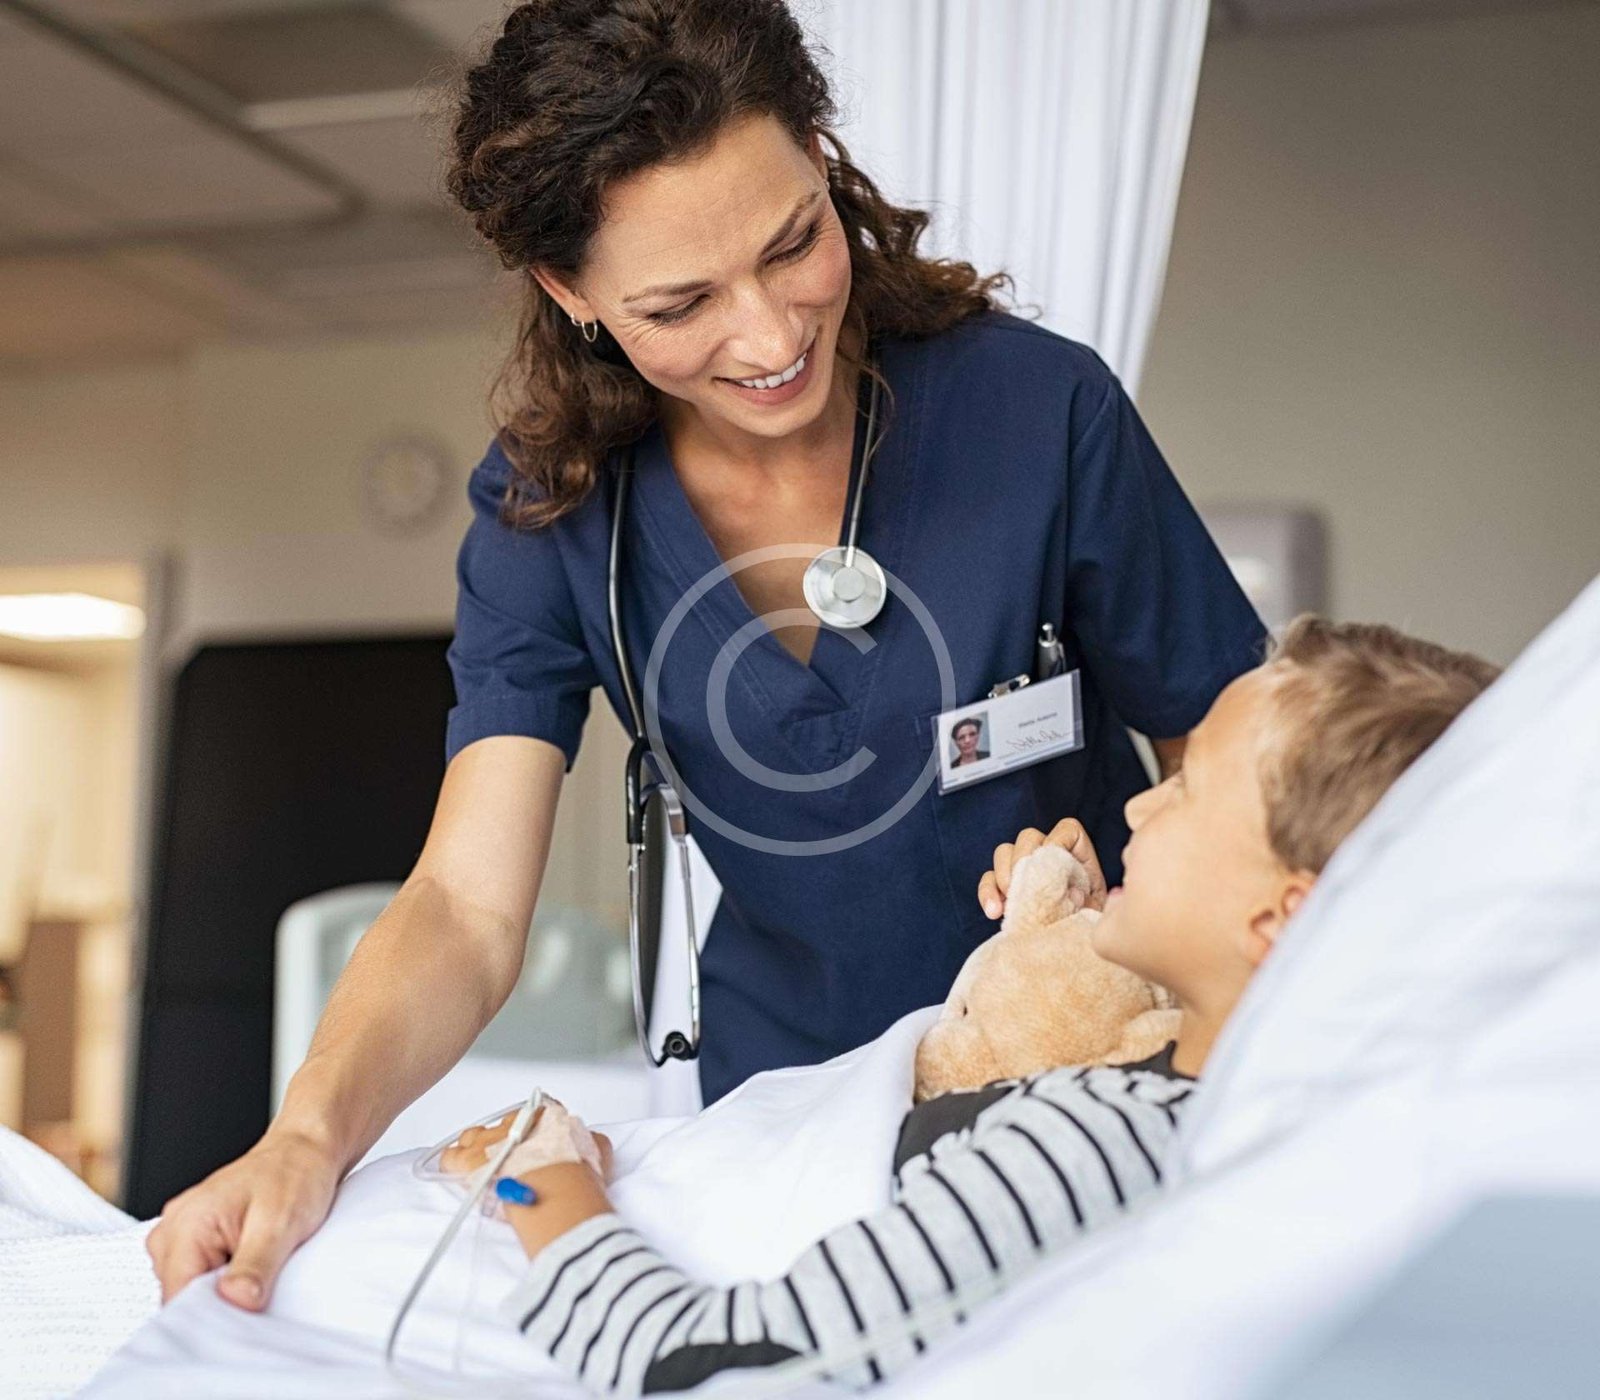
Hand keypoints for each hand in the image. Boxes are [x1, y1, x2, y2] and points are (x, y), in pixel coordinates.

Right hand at [146, 1127, 340, 1310]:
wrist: (304, 1151)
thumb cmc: (294, 1174)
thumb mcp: (280, 1222)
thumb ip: (254, 1265)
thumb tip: (234, 1302)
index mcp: (186, 1224)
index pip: (176, 1298)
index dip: (208, 1319)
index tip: (240, 1324)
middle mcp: (174, 1230)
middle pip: (180, 1299)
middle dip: (218, 1306)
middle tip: (259, 1293)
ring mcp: (182, 1236)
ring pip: (191, 1292)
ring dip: (223, 1294)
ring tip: (258, 1270)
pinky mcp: (197, 1241)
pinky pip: (201, 1278)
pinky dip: (226, 1282)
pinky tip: (252, 1268)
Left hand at [440, 1100, 612, 1182]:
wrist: (552, 1189)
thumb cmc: (573, 1170)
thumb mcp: (595, 1149)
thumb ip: (591, 1140)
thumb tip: (591, 1141)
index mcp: (543, 1115)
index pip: (537, 1113)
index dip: (536, 1131)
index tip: (538, 1145)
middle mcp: (512, 1122)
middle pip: (503, 1125)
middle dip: (505, 1140)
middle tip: (513, 1161)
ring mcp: (487, 1140)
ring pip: (474, 1136)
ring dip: (478, 1150)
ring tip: (484, 1167)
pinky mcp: (465, 1162)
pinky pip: (449, 1158)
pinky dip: (452, 1165)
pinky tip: (458, 1174)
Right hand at [976, 818, 1107, 919]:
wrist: (1075, 954)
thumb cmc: (1090, 930)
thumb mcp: (1098, 915)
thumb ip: (1089, 902)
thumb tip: (1073, 894)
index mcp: (1079, 857)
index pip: (1067, 830)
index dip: (1058, 841)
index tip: (1053, 869)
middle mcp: (1050, 856)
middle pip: (1028, 836)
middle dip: (1022, 859)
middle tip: (1023, 889)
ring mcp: (1025, 869)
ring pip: (1004, 852)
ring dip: (1002, 876)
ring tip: (1008, 904)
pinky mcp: (1006, 888)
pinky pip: (988, 879)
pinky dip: (987, 893)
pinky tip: (994, 913)